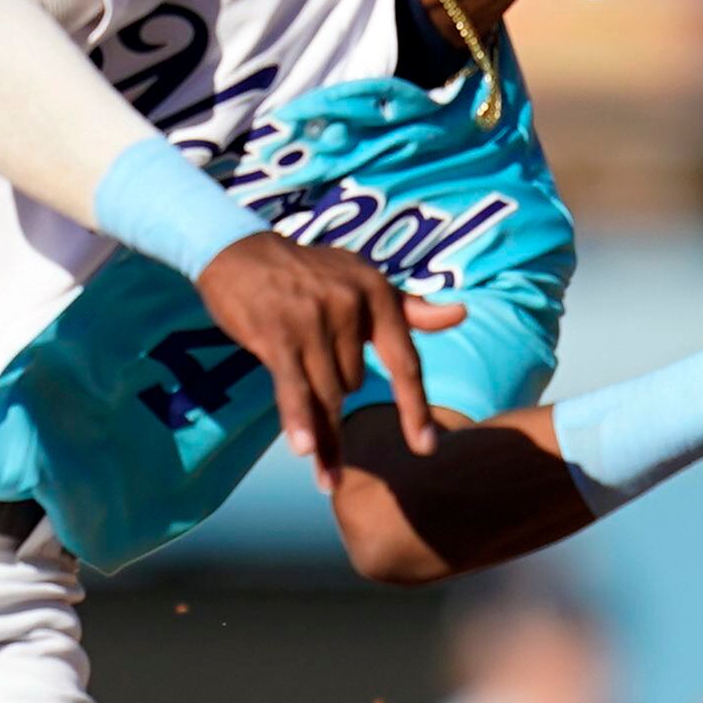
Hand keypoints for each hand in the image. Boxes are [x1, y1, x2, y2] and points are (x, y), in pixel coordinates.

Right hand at [197, 235, 469, 481]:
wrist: (241, 251)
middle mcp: (349, 306)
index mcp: (377, 294)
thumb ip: (411, 308)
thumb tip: (462, 313)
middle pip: (354, 385)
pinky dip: (299, 421)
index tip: (426, 447)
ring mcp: (312, 321)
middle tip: (307, 357)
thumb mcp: (363, 281)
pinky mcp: (277, 336)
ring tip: (306, 433)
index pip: (405, 362)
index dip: (414, 408)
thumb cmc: (309, 274)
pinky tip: (305, 451)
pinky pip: (294, 389)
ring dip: (316, 416)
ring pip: (327, 394)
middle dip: (334, 387)